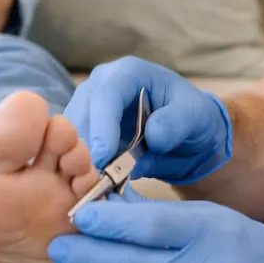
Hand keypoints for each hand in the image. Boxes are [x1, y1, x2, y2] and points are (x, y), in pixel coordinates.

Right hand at [65, 57, 231, 183]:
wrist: (186, 135)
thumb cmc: (191, 117)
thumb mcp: (194, 117)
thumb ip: (177, 123)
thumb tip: (153, 135)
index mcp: (128, 73)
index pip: (106, 95)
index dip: (102, 126)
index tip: (103, 158)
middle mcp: (101, 85)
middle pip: (79, 115)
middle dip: (83, 149)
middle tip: (93, 182)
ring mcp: (89, 108)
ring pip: (69, 135)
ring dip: (78, 162)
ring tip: (93, 189)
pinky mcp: (85, 131)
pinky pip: (73, 150)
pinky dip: (80, 170)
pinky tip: (91, 188)